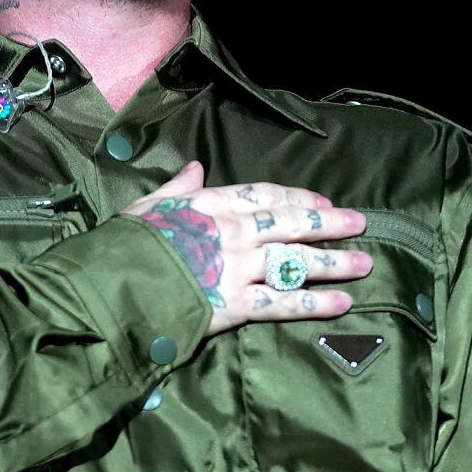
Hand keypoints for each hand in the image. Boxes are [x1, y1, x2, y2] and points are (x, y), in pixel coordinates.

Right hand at [124, 160, 370, 337]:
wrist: (107, 284)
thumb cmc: (120, 246)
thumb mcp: (146, 206)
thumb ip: (177, 189)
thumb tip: (196, 167)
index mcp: (210, 204)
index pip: (265, 195)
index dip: (298, 199)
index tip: (324, 203)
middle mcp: (232, 231)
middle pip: (292, 223)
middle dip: (330, 224)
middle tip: (362, 224)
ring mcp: (237, 267)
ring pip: (296, 261)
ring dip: (334, 262)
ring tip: (364, 265)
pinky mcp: (235, 304)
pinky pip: (283, 301)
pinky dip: (315, 303)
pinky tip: (343, 302)